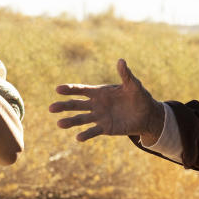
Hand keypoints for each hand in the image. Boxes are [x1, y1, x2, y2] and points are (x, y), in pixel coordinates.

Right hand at [49, 59, 164, 141]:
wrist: (146, 115)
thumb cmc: (139, 97)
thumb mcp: (134, 85)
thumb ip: (126, 75)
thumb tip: (121, 61)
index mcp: (100, 92)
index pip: (81, 90)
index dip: (70, 89)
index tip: (58, 89)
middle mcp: (96, 104)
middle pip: (76, 105)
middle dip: (64, 106)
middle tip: (51, 108)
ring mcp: (99, 117)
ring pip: (81, 119)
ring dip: (70, 121)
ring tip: (60, 124)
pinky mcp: (105, 128)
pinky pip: (93, 131)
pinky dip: (86, 134)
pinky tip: (78, 137)